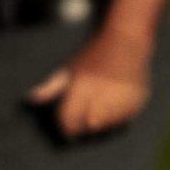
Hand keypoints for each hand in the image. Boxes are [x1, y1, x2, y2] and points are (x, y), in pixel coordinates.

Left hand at [28, 23, 153, 138]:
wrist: (126, 42)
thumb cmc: (94, 55)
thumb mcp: (69, 67)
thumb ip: (51, 86)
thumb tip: (32, 99)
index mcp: (82, 87)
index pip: (70, 121)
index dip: (66, 126)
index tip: (65, 127)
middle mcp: (103, 97)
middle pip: (89, 127)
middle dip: (83, 126)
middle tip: (81, 119)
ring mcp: (122, 101)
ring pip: (107, 127)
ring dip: (101, 124)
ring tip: (98, 109)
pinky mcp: (137, 104)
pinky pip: (123, 122)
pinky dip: (117, 119)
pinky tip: (114, 105)